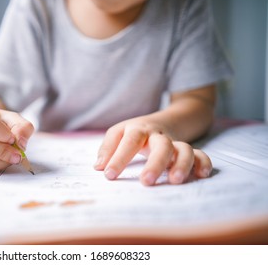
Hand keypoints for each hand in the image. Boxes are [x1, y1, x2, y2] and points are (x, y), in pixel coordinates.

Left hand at [94, 117, 211, 185]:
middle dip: (155, 163)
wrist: (166, 120)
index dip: (119, 158)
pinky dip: (203, 162)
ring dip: (182, 164)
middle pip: (161, 145)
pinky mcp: (188, 150)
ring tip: (176, 181)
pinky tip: (202, 175)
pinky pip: (200, 154)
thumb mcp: (118, 133)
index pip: (128, 142)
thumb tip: (99, 167)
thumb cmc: (135, 132)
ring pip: (184, 148)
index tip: (109, 175)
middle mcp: (158, 136)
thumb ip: (108, 148)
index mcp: (137, 130)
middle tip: (147, 182)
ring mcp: (175, 142)